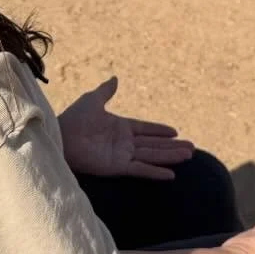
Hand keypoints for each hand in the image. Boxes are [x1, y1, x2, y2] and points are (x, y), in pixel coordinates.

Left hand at [59, 77, 193, 178]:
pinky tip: (171, 174)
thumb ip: (106, 91)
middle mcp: (124, 142)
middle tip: (192, 148)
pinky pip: (141, 169)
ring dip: (170, 156)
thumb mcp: (93, 100)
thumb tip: (115, 78)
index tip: (176, 132)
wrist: (62, 136)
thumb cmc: (74, 118)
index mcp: (120, 126)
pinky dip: (156, 172)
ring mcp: (122, 155)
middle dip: (173, 146)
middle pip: (154, 144)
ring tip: (189, 156)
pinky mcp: (118, 167)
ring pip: (153, 156)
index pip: (146, 129)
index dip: (160, 130)